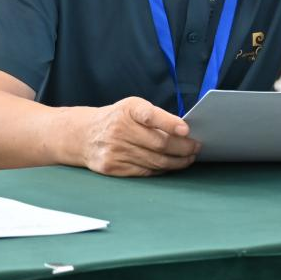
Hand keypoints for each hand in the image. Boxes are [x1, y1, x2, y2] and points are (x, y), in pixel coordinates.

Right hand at [79, 96, 200, 176]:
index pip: (150, 116)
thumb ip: (155, 116)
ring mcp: (114, 150)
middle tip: (196, 148)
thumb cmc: (117, 119)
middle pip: (159, 144)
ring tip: (188, 158)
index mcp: (128, 110)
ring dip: (177, 162)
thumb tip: (184, 131)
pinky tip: (170, 165)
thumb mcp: (132, 107)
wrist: (84, 135)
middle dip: (183, 148)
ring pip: (154, 161)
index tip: (186, 130)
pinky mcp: (112, 167)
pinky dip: (161, 170)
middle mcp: (119, 129)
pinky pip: (144, 172)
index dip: (169, 123)